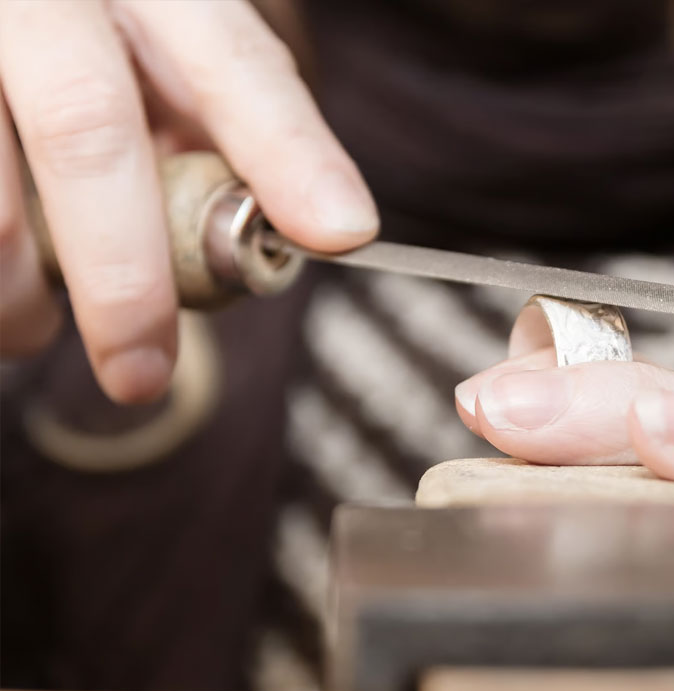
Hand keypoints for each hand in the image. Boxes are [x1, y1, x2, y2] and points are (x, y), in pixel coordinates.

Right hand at [0, 0, 376, 401]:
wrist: (11, 5)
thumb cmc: (91, 35)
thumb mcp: (164, 49)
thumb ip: (218, 126)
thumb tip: (277, 236)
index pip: (233, 63)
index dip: (287, 153)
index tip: (342, 230)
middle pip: (87, 126)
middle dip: (122, 274)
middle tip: (140, 373)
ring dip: (13, 288)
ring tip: (35, 332)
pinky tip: (2, 292)